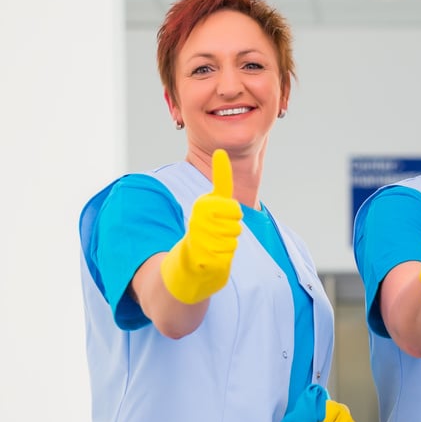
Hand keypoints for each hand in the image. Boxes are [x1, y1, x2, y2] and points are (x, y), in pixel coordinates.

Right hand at [160, 149, 242, 303]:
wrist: (184, 270)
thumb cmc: (203, 235)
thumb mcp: (210, 205)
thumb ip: (220, 183)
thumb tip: (221, 151)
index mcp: (202, 205)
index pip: (229, 202)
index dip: (229, 208)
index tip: (218, 183)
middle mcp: (200, 220)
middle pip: (237, 221)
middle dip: (232, 229)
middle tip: (217, 234)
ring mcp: (201, 239)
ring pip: (233, 239)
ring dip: (226, 246)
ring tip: (211, 247)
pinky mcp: (202, 259)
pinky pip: (226, 257)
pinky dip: (221, 260)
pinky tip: (209, 260)